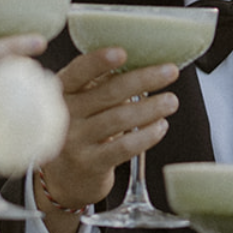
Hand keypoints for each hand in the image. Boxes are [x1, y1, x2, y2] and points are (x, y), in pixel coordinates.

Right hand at [32, 48, 178, 232]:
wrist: (62, 179)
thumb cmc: (78, 130)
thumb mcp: (78, 103)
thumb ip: (99, 84)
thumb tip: (142, 61)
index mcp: (61, 92)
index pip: (78, 72)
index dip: (99, 62)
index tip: (123, 53)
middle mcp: (64, 116)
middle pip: (108, 93)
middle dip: (143, 80)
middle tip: (170, 72)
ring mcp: (75, 142)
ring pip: (120, 119)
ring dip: (151, 108)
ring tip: (171, 101)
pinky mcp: (90, 164)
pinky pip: (124, 147)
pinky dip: (147, 135)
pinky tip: (161, 126)